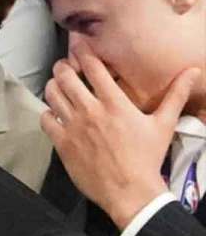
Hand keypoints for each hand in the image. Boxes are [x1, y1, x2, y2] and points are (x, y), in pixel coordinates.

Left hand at [42, 44, 200, 229]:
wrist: (130, 191)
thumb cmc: (148, 157)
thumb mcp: (164, 124)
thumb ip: (175, 96)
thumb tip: (193, 72)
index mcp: (114, 103)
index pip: (93, 67)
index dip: (82, 50)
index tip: (78, 44)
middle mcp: (90, 110)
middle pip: (65, 76)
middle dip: (63, 66)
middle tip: (66, 66)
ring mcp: (73, 126)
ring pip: (52, 94)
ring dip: (53, 85)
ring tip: (58, 85)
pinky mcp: (62, 143)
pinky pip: (45, 119)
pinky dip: (47, 112)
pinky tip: (54, 112)